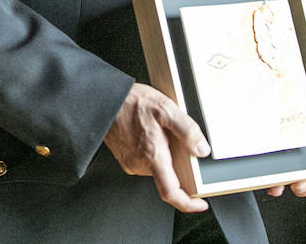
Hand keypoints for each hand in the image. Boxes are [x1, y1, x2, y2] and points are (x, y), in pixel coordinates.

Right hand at [103, 83, 210, 212]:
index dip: (187, 204)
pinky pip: (146, 161)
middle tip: (176, 139)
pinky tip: (150, 132)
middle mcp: (140, 164)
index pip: (171, 192)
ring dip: (164, 154)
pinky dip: (153, 151)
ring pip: (156, 167)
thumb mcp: (165, 109)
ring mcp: (130, 163)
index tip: (200, 205)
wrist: (103, 101)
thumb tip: (202, 149)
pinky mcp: (125, 158)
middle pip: (166, 176)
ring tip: (161, 130)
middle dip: (177, 162)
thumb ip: (187, 130)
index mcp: (152, 156)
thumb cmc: (130, 103)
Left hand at [264, 72, 305, 196]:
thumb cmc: (303, 81)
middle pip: (305, 175)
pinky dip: (260, 175)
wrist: (275, 69)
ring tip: (277, 186)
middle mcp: (299, 148)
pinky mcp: (259, 146)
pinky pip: (260, 165)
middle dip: (303, 185)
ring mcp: (279, 149)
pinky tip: (261, 176)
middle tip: (301, 185)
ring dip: (281, 184)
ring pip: (282, 175)